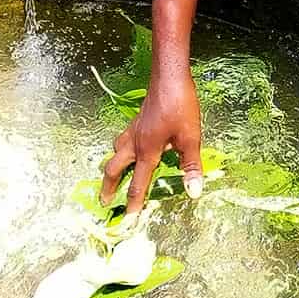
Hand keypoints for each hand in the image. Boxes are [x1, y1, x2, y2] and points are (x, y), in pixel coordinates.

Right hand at [101, 0, 203, 219]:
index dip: (133, 205)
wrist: (170, 75)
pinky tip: (130, 146)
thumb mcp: (190, 138)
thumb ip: (190, 166)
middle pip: (114, 169)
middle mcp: (135, 142)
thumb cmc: (180, 105)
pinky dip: (120, 148)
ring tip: (113, 174)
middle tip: (105, 202)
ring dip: (113, 165)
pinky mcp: (137, 119)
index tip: (127, 223)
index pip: (138, 185)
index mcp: (147, 151)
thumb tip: (193, 192)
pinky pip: (123, 139)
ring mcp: (133, 129)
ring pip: (115, 151)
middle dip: (109, 187)